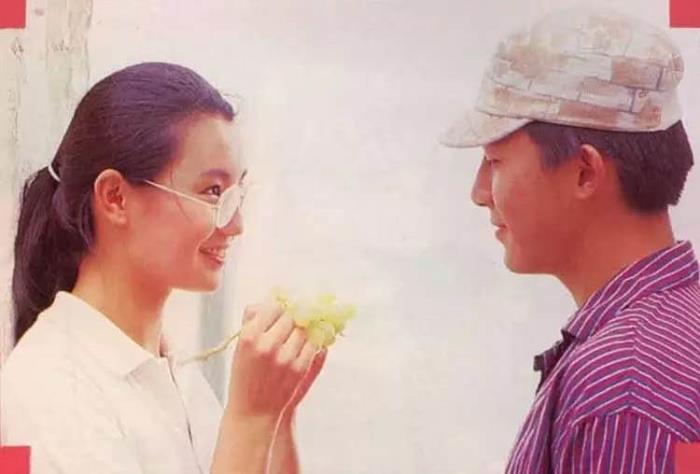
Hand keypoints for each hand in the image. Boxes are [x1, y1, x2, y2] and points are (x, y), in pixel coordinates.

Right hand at [226, 302, 326, 419]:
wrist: (254, 412)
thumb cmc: (245, 377)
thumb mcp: (240, 347)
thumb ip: (252, 321)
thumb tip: (269, 301)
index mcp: (249, 337)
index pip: (272, 308)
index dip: (278, 309)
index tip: (281, 313)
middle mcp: (267, 345)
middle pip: (291, 316)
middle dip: (292, 319)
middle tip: (291, 323)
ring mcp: (285, 357)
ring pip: (303, 329)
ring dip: (302, 330)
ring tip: (296, 337)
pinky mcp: (300, 368)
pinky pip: (313, 344)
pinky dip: (311, 342)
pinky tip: (303, 347)